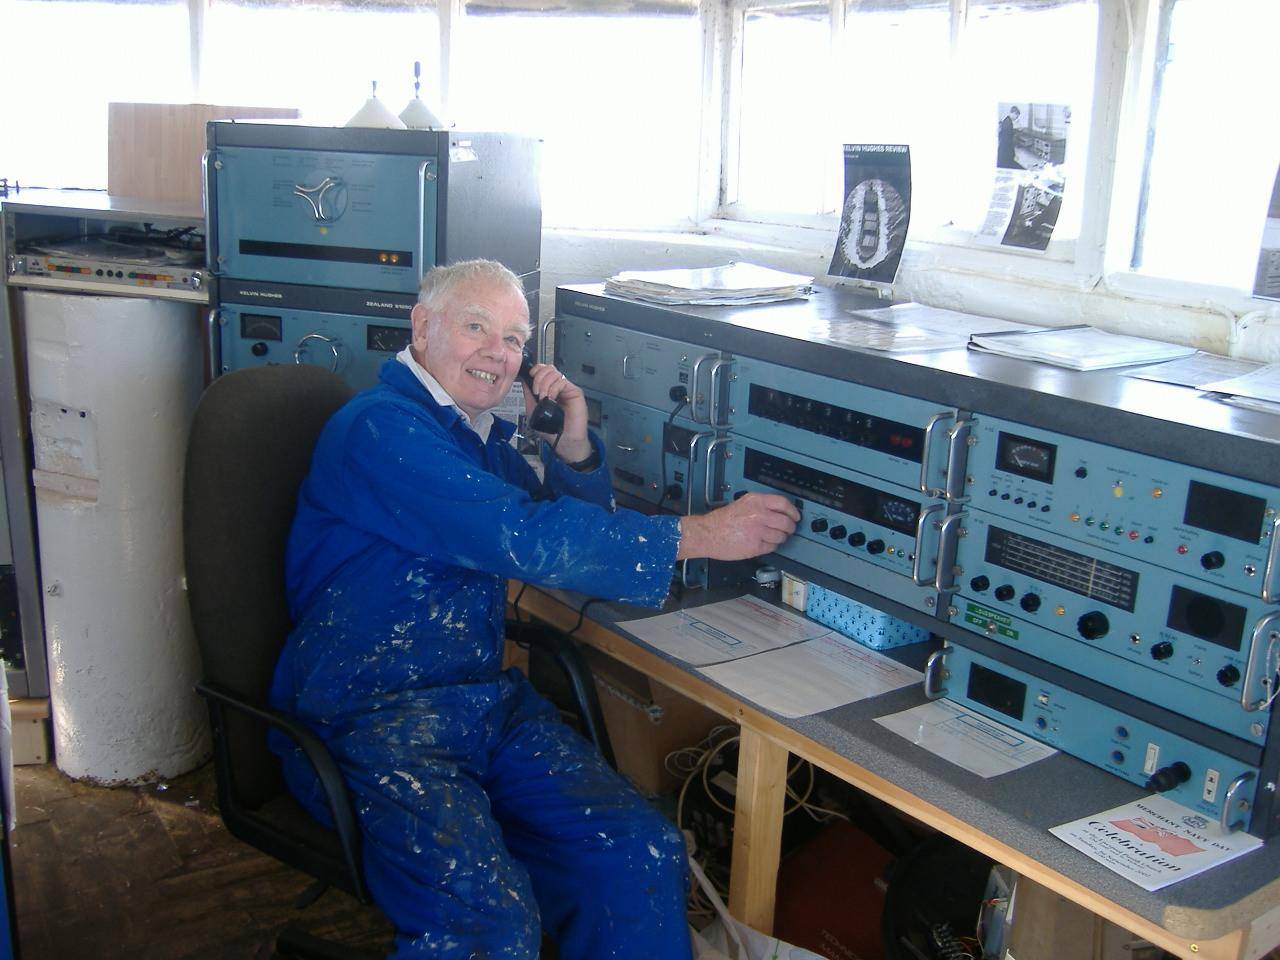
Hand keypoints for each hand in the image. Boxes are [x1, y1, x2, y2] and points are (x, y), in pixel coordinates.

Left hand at [523, 362, 591, 461]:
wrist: (563, 440)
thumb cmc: (550, 428)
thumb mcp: (533, 410)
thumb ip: (529, 395)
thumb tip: (524, 380)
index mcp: (548, 388)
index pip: (542, 370)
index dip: (535, 370)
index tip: (530, 379)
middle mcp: (557, 385)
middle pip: (547, 367)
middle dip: (538, 377)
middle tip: (536, 391)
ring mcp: (566, 388)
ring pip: (554, 372)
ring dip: (545, 384)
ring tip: (544, 397)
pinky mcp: (575, 391)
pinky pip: (562, 381)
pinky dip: (553, 388)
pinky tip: (551, 399)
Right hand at [675, 493, 799, 560]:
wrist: (707, 534)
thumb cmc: (721, 521)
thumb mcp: (742, 504)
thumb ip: (760, 506)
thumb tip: (779, 511)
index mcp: (756, 501)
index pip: (783, 503)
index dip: (793, 511)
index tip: (795, 516)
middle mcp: (759, 514)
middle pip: (786, 521)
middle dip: (790, 527)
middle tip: (789, 529)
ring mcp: (758, 531)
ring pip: (781, 536)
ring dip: (781, 538)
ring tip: (774, 537)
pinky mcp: (756, 546)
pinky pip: (772, 547)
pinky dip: (771, 546)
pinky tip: (764, 543)